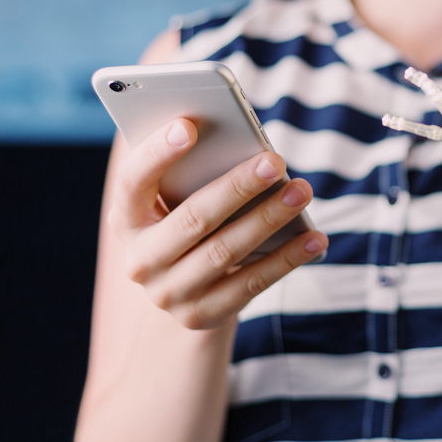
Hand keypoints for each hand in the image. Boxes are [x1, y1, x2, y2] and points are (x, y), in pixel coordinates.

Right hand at [107, 118, 327, 329]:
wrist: (185, 291)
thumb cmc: (188, 220)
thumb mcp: (176, 199)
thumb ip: (192, 172)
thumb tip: (241, 140)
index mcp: (125, 218)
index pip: (132, 182)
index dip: (156, 153)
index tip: (189, 125)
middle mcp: (140, 260)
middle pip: (193, 218)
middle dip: (237, 187)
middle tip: (274, 161)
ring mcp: (169, 294)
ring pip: (225, 251)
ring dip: (268, 218)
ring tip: (302, 191)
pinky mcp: (202, 315)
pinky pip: (251, 283)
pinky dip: (287, 259)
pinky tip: (315, 238)